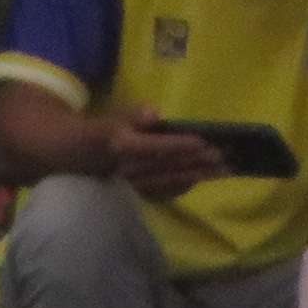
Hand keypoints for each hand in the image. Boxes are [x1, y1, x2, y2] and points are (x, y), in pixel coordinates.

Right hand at [103, 118, 226, 199]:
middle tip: (224, 156)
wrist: (84, 158)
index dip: (179, 145)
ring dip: (198, 176)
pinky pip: (165, 193)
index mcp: (123, 146)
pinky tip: (203, 179)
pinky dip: (185, 186)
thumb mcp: (118, 117)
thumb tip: (153, 113)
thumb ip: (136, 115)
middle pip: (168, 166)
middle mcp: (129, 169)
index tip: (203, 142)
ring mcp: (134, 185)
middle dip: (197, 162)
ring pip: (170, 182)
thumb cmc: (108, 132)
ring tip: (222, 170)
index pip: (155, 147)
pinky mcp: (138, 195)